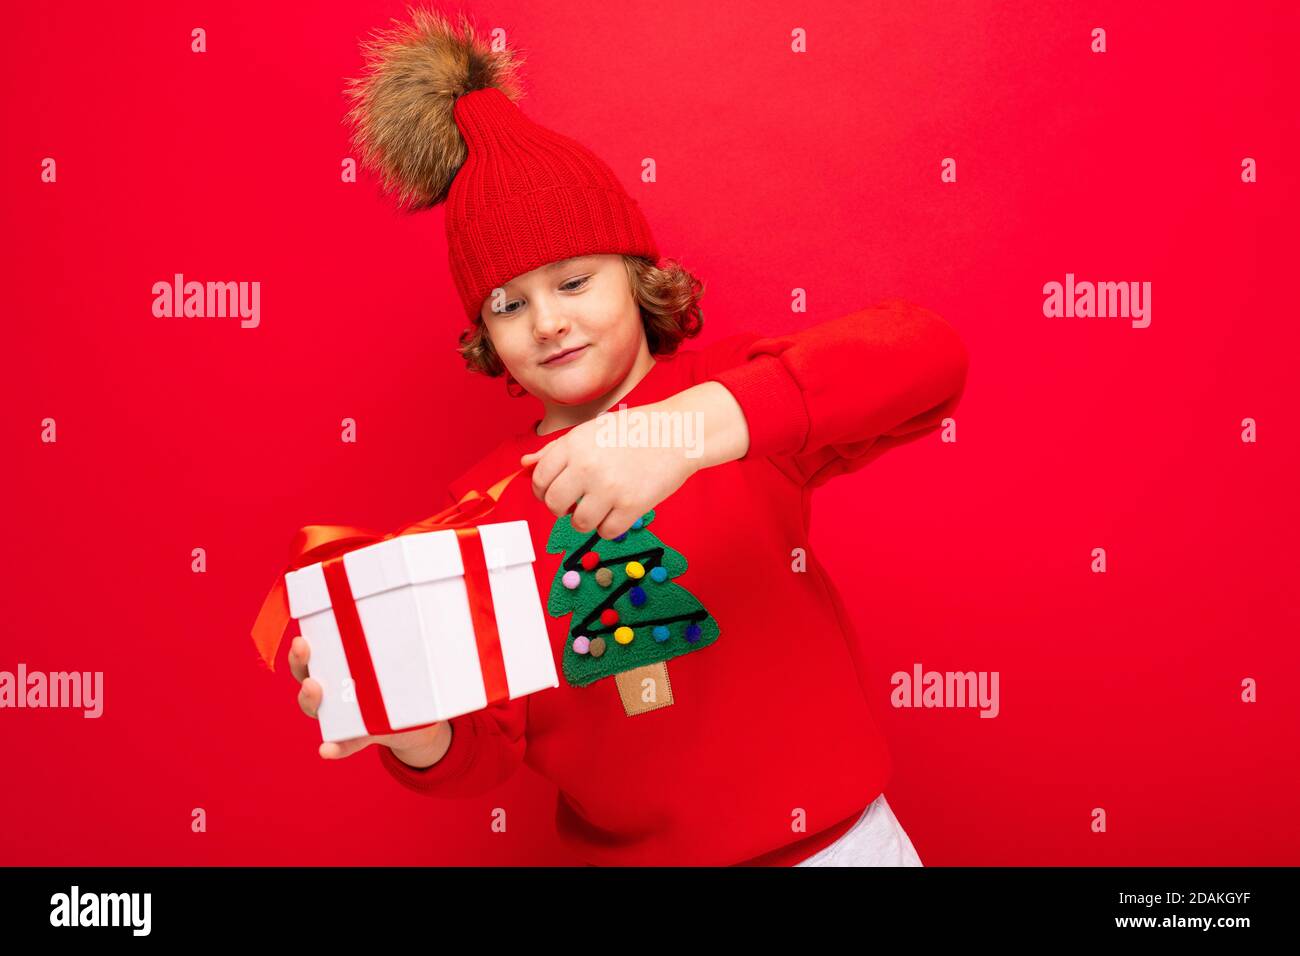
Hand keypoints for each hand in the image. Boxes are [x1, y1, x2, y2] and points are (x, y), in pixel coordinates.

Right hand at [289, 635, 449, 764]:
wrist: (418, 725)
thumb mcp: (406, 658)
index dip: (300, 648)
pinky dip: (334, 747)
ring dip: (310, 699)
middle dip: (300, 662)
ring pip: (316, 707)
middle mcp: (332, 690)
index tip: (301, 637)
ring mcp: (342, 715)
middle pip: (306, 675)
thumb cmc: (406, 683)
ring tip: (314, 689)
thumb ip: (414, 639)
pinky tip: (327, 749)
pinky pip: (342, 743)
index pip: (311, 655)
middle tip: (303, 648)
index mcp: (339, 666)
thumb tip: (438, 604)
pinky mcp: (357, 737)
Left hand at [520, 400, 704, 537]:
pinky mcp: (631, 506)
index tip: (552, 493)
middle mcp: (587, 466)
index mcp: (574, 444)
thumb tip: (525, 465)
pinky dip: (609, 526)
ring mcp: (608, 488)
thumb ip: (556, 449)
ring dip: (585, 520)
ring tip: (598, 507)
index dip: (542, 490)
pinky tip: (617, 511)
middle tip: (573, 503)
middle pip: (553, 504)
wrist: (677, 433)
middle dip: (560, 508)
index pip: (539, 478)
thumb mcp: (591, 431)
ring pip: (578, 523)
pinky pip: (605, 532)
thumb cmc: (635, 430)